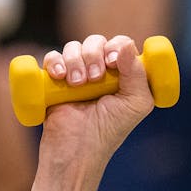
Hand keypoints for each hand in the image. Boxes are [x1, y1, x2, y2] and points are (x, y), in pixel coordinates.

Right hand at [40, 34, 153, 153]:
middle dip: (95, 54)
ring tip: (78, 84)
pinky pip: (52, 58)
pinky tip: (60, 76)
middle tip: (94, 78)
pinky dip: (55, 62)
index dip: (117, 46)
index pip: (121, 44)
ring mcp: (76, 73)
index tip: (113, 61)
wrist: (78, 149)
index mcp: (122, 72)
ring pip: (73, 47)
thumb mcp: (135, 102)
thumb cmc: (110, 129)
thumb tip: (125, 45)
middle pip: (96, 41)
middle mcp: (100, 70)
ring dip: (75, 60)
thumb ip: (137, 73)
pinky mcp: (54, 80)